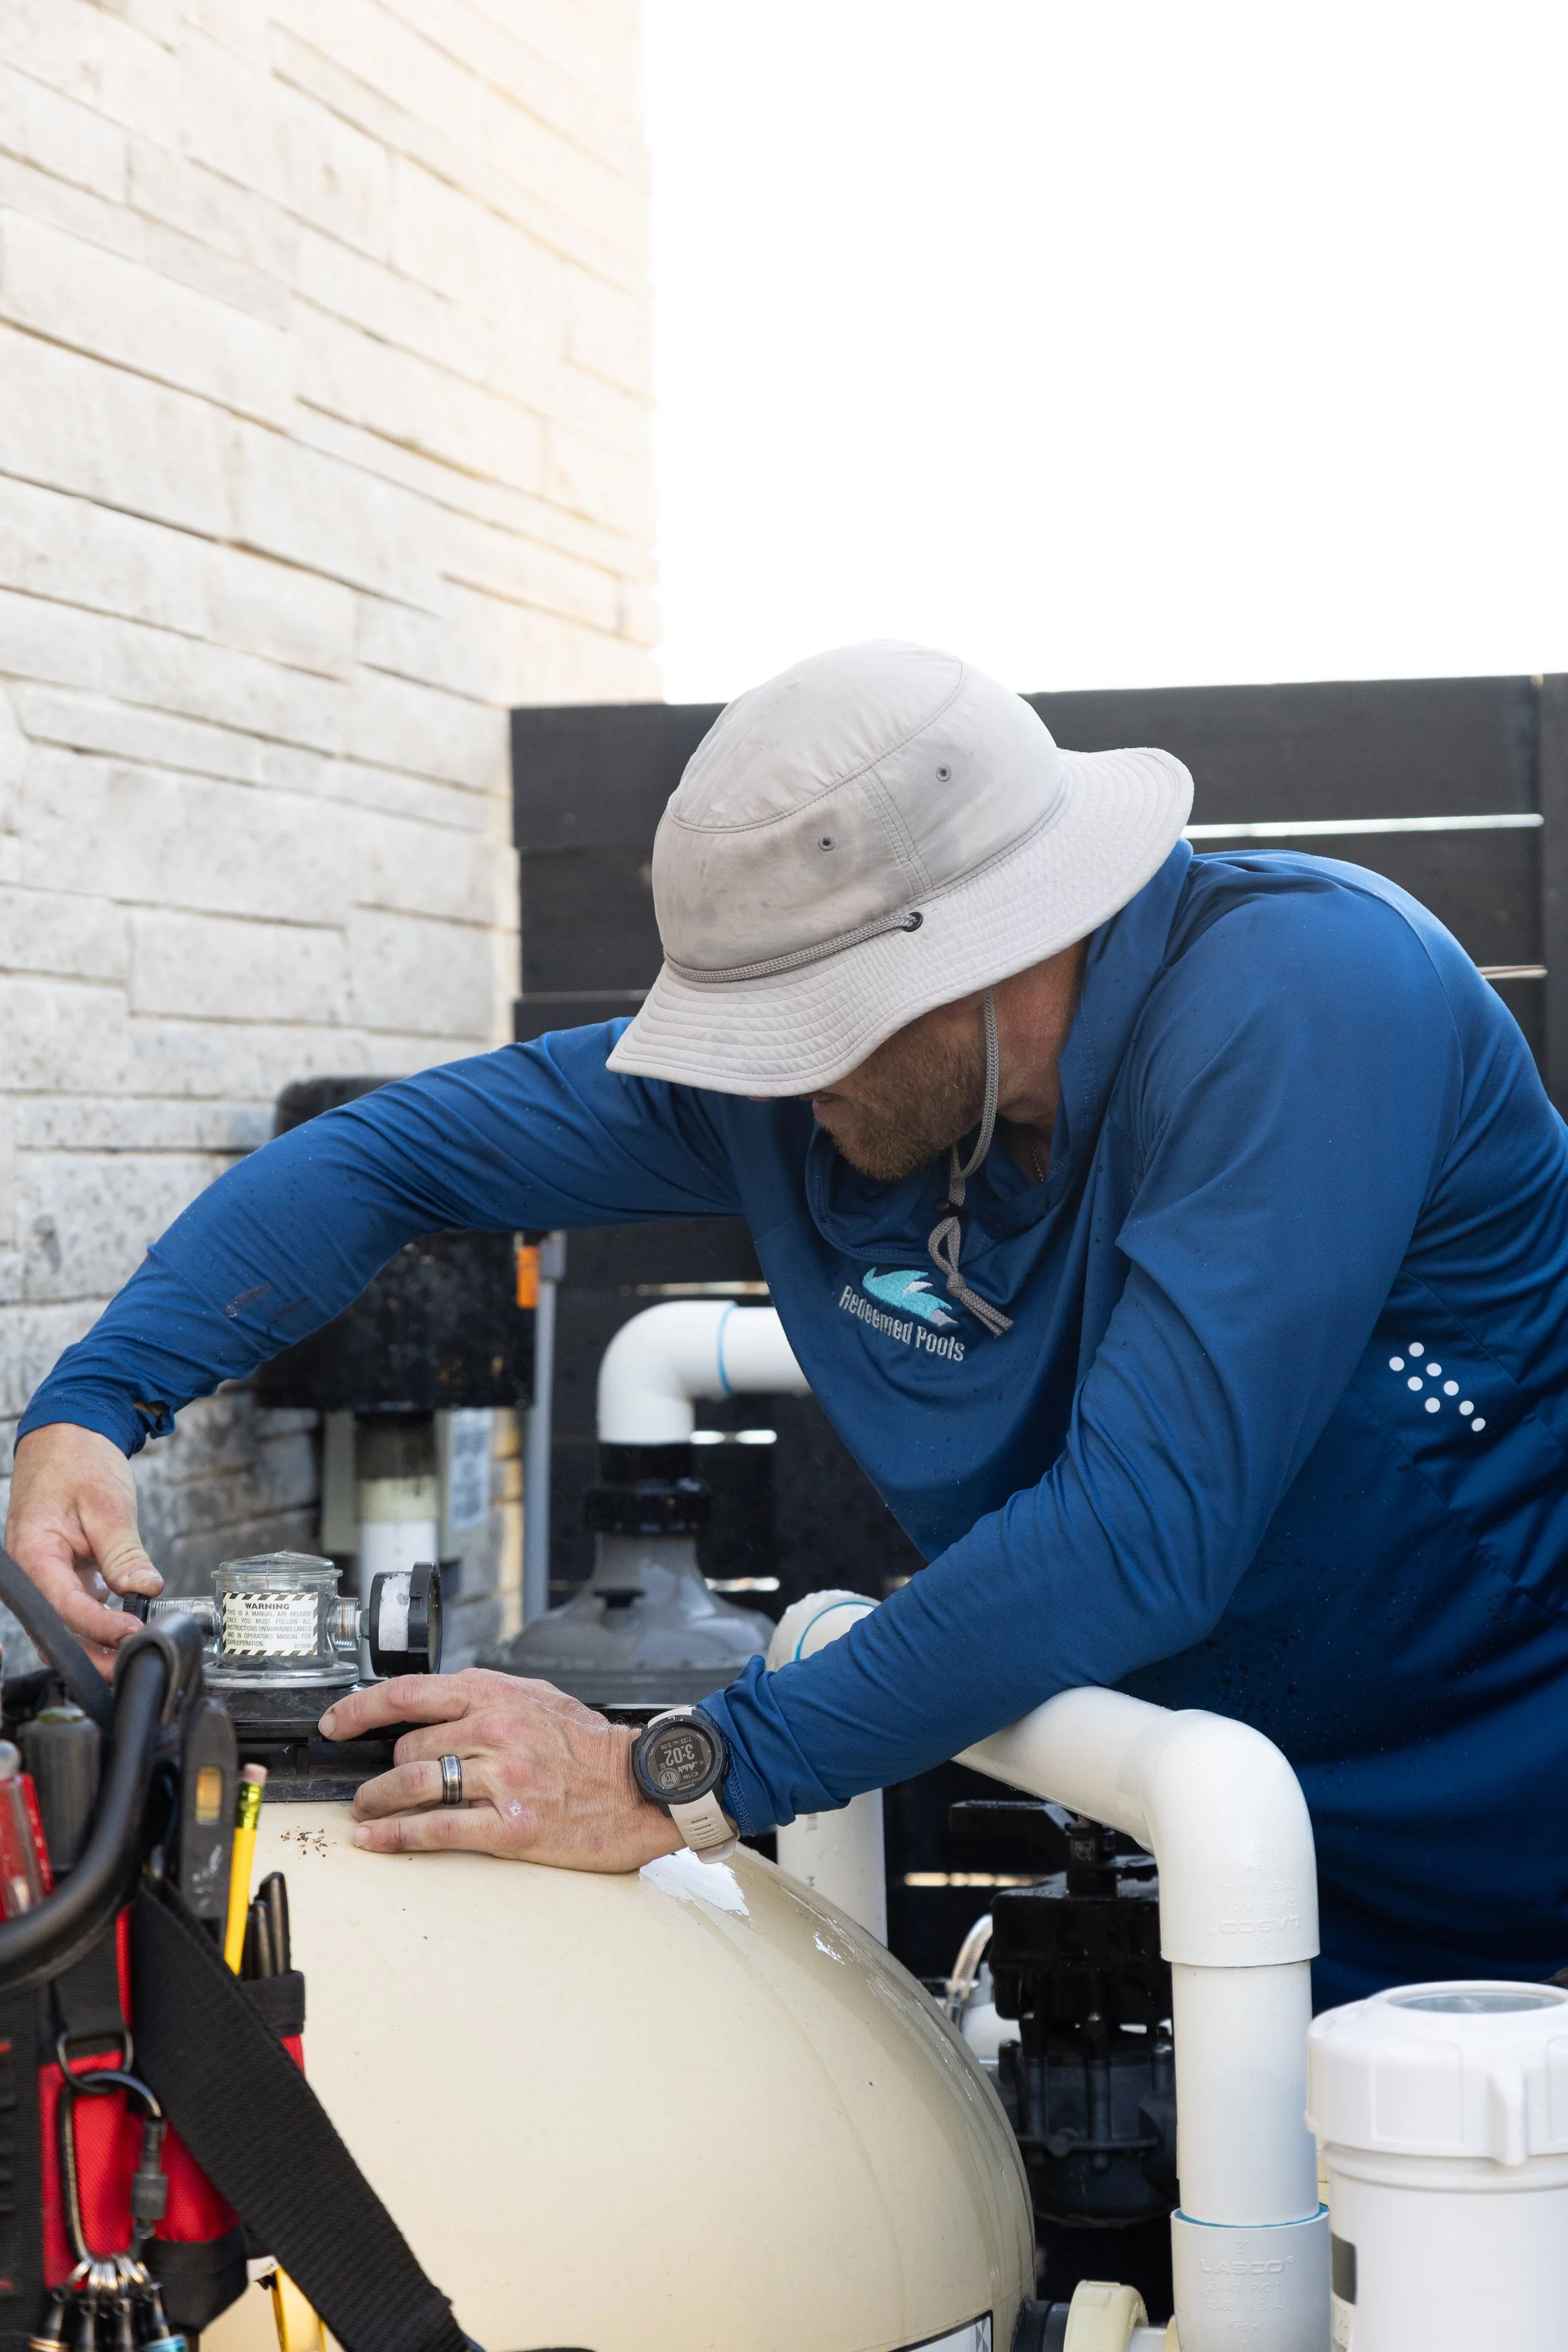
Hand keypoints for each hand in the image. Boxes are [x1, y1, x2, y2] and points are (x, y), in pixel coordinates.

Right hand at [4, 1424, 162, 1668]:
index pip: (63, 1606)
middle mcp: (30, 1571)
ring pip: (64, 1624)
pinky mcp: (60, 1573)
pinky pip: (74, 1607)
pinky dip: (98, 1621)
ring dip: (96, 1642)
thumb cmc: (79, 1462)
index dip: (98, 1628)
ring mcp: (43, 1574)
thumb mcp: (108, 1505)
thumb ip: (124, 1553)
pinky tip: (126, 1626)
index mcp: (32, 1553)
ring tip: (132, 1649)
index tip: (131, 1635)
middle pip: (56, 1628)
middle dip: (93, 1652)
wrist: (67, 1437)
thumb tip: (145, 1589)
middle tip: (132, 1662)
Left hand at [319, 1669, 682, 1872]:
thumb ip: (487, 1697)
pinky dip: (397, 1837)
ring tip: (367, 1811)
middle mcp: (496, 1732)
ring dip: (378, 1802)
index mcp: (498, 1695)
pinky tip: (376, 1840)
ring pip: (414, 1787)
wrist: (640, 1788)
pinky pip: (437, 1830)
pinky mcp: (509, 1827)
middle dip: (384, 1770)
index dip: (361, 1708)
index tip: (335, 1722)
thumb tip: (434, 1703)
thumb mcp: (540, 1698)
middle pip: (408, 1749)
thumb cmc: (591, 1747)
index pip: (411, 1694)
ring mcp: (503, 1780)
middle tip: (373, 1785)